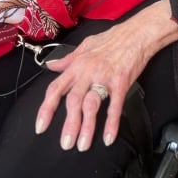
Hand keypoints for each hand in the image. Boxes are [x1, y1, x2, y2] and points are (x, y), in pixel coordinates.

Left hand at [35, 0, 177, 151]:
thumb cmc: (112, 39)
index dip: (46, 109)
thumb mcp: (85, 45)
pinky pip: (115, 105)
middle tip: (65, 144)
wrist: (136, 33)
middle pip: (73, 101)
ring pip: (91, 105)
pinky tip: (108, 137)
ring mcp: (104, 77)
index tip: (41, 126)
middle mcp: (87, 72)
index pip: (55, 89)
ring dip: (87, 127)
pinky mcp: (121, 82)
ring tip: (83, 145)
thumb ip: (67, 59)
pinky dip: (111, 123)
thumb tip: (51, 66)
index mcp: (77, 65)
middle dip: (68, 124)